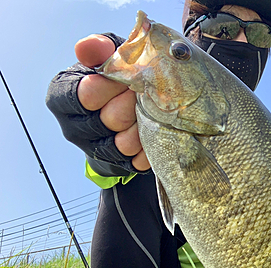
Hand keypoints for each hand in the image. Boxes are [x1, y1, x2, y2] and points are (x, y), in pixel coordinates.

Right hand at [75, 34, 149, 170]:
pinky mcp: (117, 164)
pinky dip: (150, 144)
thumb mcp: (106, 56)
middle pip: (111, 119)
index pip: (87, 94)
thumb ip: (100, 48)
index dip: (114, 84)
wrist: (123, 109)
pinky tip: (154, 129)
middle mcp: (73, 127)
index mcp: (63, 97)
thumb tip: (90, 47)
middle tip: (145, 92)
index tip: (129, 77)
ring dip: (144, 124)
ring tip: (150, 109)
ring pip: (125, 143)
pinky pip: (138, 159)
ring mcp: (94, 149)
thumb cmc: (112, 79)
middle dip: (134, 103)